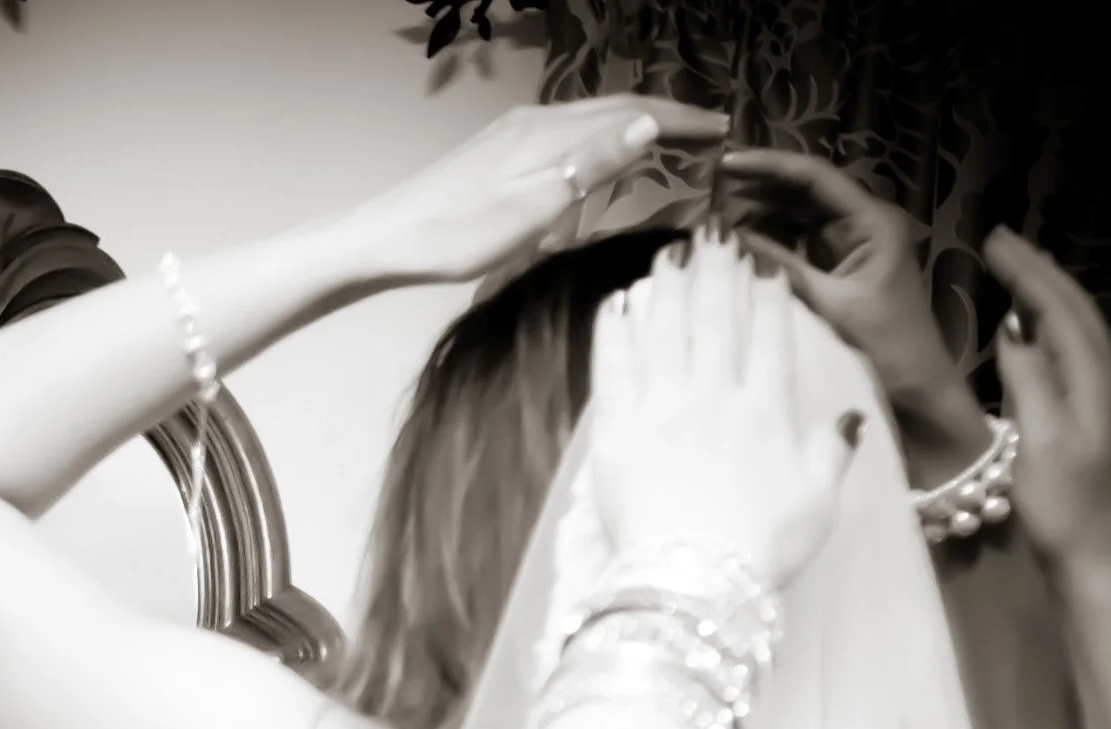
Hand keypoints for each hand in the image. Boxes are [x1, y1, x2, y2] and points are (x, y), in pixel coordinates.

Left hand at [346, 98, 729, 288]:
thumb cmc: (457, 236)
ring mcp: (517, 134)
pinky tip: (604, 160)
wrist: (389, 237)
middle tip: (709, 137)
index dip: (680, 120)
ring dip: (635, 128)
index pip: (632, 113)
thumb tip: (646, 124)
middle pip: (615, 108)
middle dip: (666, 119)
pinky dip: (602, 141)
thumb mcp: (534, 207)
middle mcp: (537, 121)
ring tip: (671, 146)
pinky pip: (567, 135)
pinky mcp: (501, 150)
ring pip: (592, 120)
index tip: (722, 130)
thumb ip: (591, 164)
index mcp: (551, 132)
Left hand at [588, 237, 861, 589]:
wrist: (695, 581)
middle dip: (717, 269)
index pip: (771, 338)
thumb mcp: (818, 504)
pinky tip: (617, 302)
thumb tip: (850, 418)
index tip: (764, 267)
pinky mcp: (618, 427)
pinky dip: (615, 329)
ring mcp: (663, 406)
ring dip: (669, 285)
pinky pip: (614, 364)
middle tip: (714, 234)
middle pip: (715, 317)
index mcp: (766, 410)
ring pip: (666, 328)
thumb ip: (834, 453)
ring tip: (670, 252)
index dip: (769, 297)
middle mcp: (716, 394)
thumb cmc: (761, 550)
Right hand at [712, 150, 980, 449]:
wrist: (921, 402)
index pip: (814, 177)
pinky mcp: (838, 278)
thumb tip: (726, 239)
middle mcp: (862, 227)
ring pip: (796, 222)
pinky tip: (736, 254)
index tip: (723, 164)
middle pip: (802, 194)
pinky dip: (768, 250)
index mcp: (872, 222)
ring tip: (714, 224)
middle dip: (757, 192)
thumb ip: (780, 270)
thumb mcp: (832, 308)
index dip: (768, 166)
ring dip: (758, 220)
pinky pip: (797, 252)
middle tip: (707, 194)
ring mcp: (850, 252)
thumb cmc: (889, 353)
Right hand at [984, 227, 1110, 578]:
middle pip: (1075, 310)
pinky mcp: (1093, 425)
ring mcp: (1103, 402)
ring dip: (1048, 298)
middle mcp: (1105, 380)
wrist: (1097, 565)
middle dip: (1039, 273)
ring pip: (1078, 332)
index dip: (1026, 271)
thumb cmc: (1066, 509)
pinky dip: (1052, 334)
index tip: (992, 241)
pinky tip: (1036, 340)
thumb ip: (1030, 379)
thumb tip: (1013, 327)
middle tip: (1003, 244)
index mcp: (1093, 378)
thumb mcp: (1041, 442)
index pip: (1059, 306)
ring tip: (1017, 278)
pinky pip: (1073, 358)